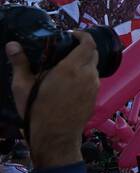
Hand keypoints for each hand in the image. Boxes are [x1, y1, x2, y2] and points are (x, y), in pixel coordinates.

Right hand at [5, 33, 98, 166]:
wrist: (55, 138)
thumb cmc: (36, 111)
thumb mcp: (22, 86)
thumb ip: (20, 63)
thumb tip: (12, 44)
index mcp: (72, 68)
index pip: (88, 43)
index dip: (83, 35)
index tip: (72, 34)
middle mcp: (87, 75)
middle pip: (92, 54)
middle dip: (82, 48)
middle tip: (66, 48)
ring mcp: (93, 87)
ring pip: (93, 67)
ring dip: (83, 62)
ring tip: (65, 65)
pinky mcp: (94, 97)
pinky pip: (93, 80)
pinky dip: (84, 75)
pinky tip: (69, 81)